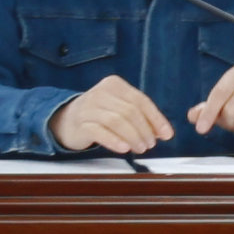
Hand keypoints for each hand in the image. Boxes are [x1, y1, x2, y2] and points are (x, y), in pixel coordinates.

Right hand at [50, 74, 173, 156]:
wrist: (66, 120)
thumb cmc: (99, 115)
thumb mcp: (119, 108)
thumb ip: (141, 117)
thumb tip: (163, 132)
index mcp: (114, 84)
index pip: (140, 100)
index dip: (156, 119)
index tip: (167, 134)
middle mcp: (100, 92)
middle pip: (130, 111)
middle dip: (145, 130)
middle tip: (151, 144)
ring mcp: (89, 107)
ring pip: (117, 121)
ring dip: (133, 137)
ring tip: (140, 148)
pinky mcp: (81, 123)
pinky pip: (100, 132)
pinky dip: (115, 141)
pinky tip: (124, 149)